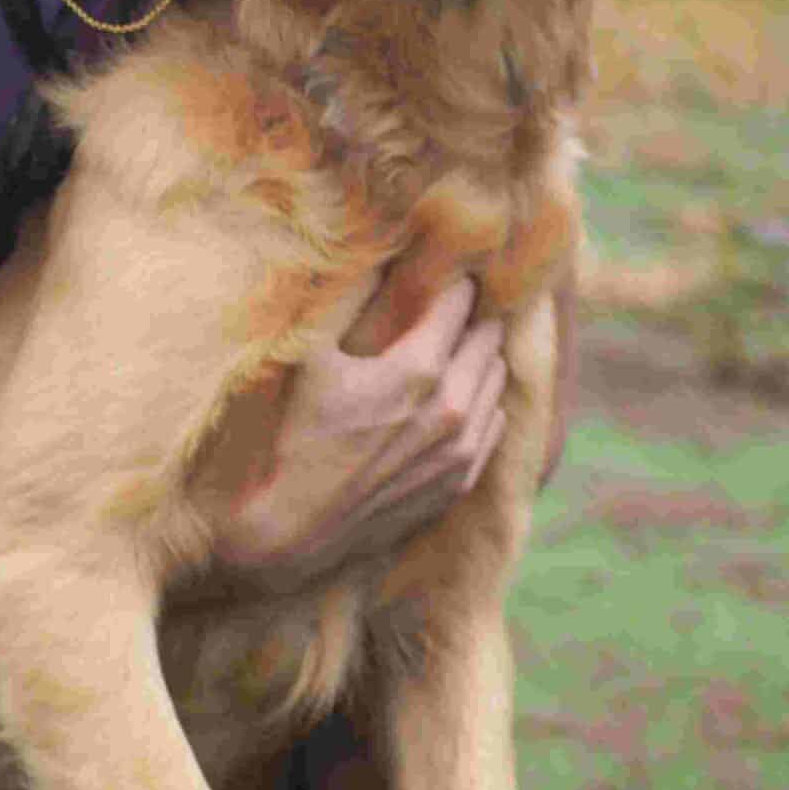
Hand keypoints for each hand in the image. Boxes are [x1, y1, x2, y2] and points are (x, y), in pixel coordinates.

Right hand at [210, 275, 507, 591]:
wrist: (291, 532)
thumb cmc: (293, 439)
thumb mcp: (309, 357)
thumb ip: (347, 300)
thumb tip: (374, 256)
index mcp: (419, 369)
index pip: (460, 302)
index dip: (450, 281)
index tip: (440, 270)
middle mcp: (454, 409)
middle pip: (489, 338)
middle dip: (471, 317)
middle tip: (448, 305)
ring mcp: (462, 450)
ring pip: (497, 381)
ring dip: (479, 359)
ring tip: (449, 348)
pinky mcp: (459, 482)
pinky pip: (494, 425)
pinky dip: (481, 403)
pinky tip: (451, 397)